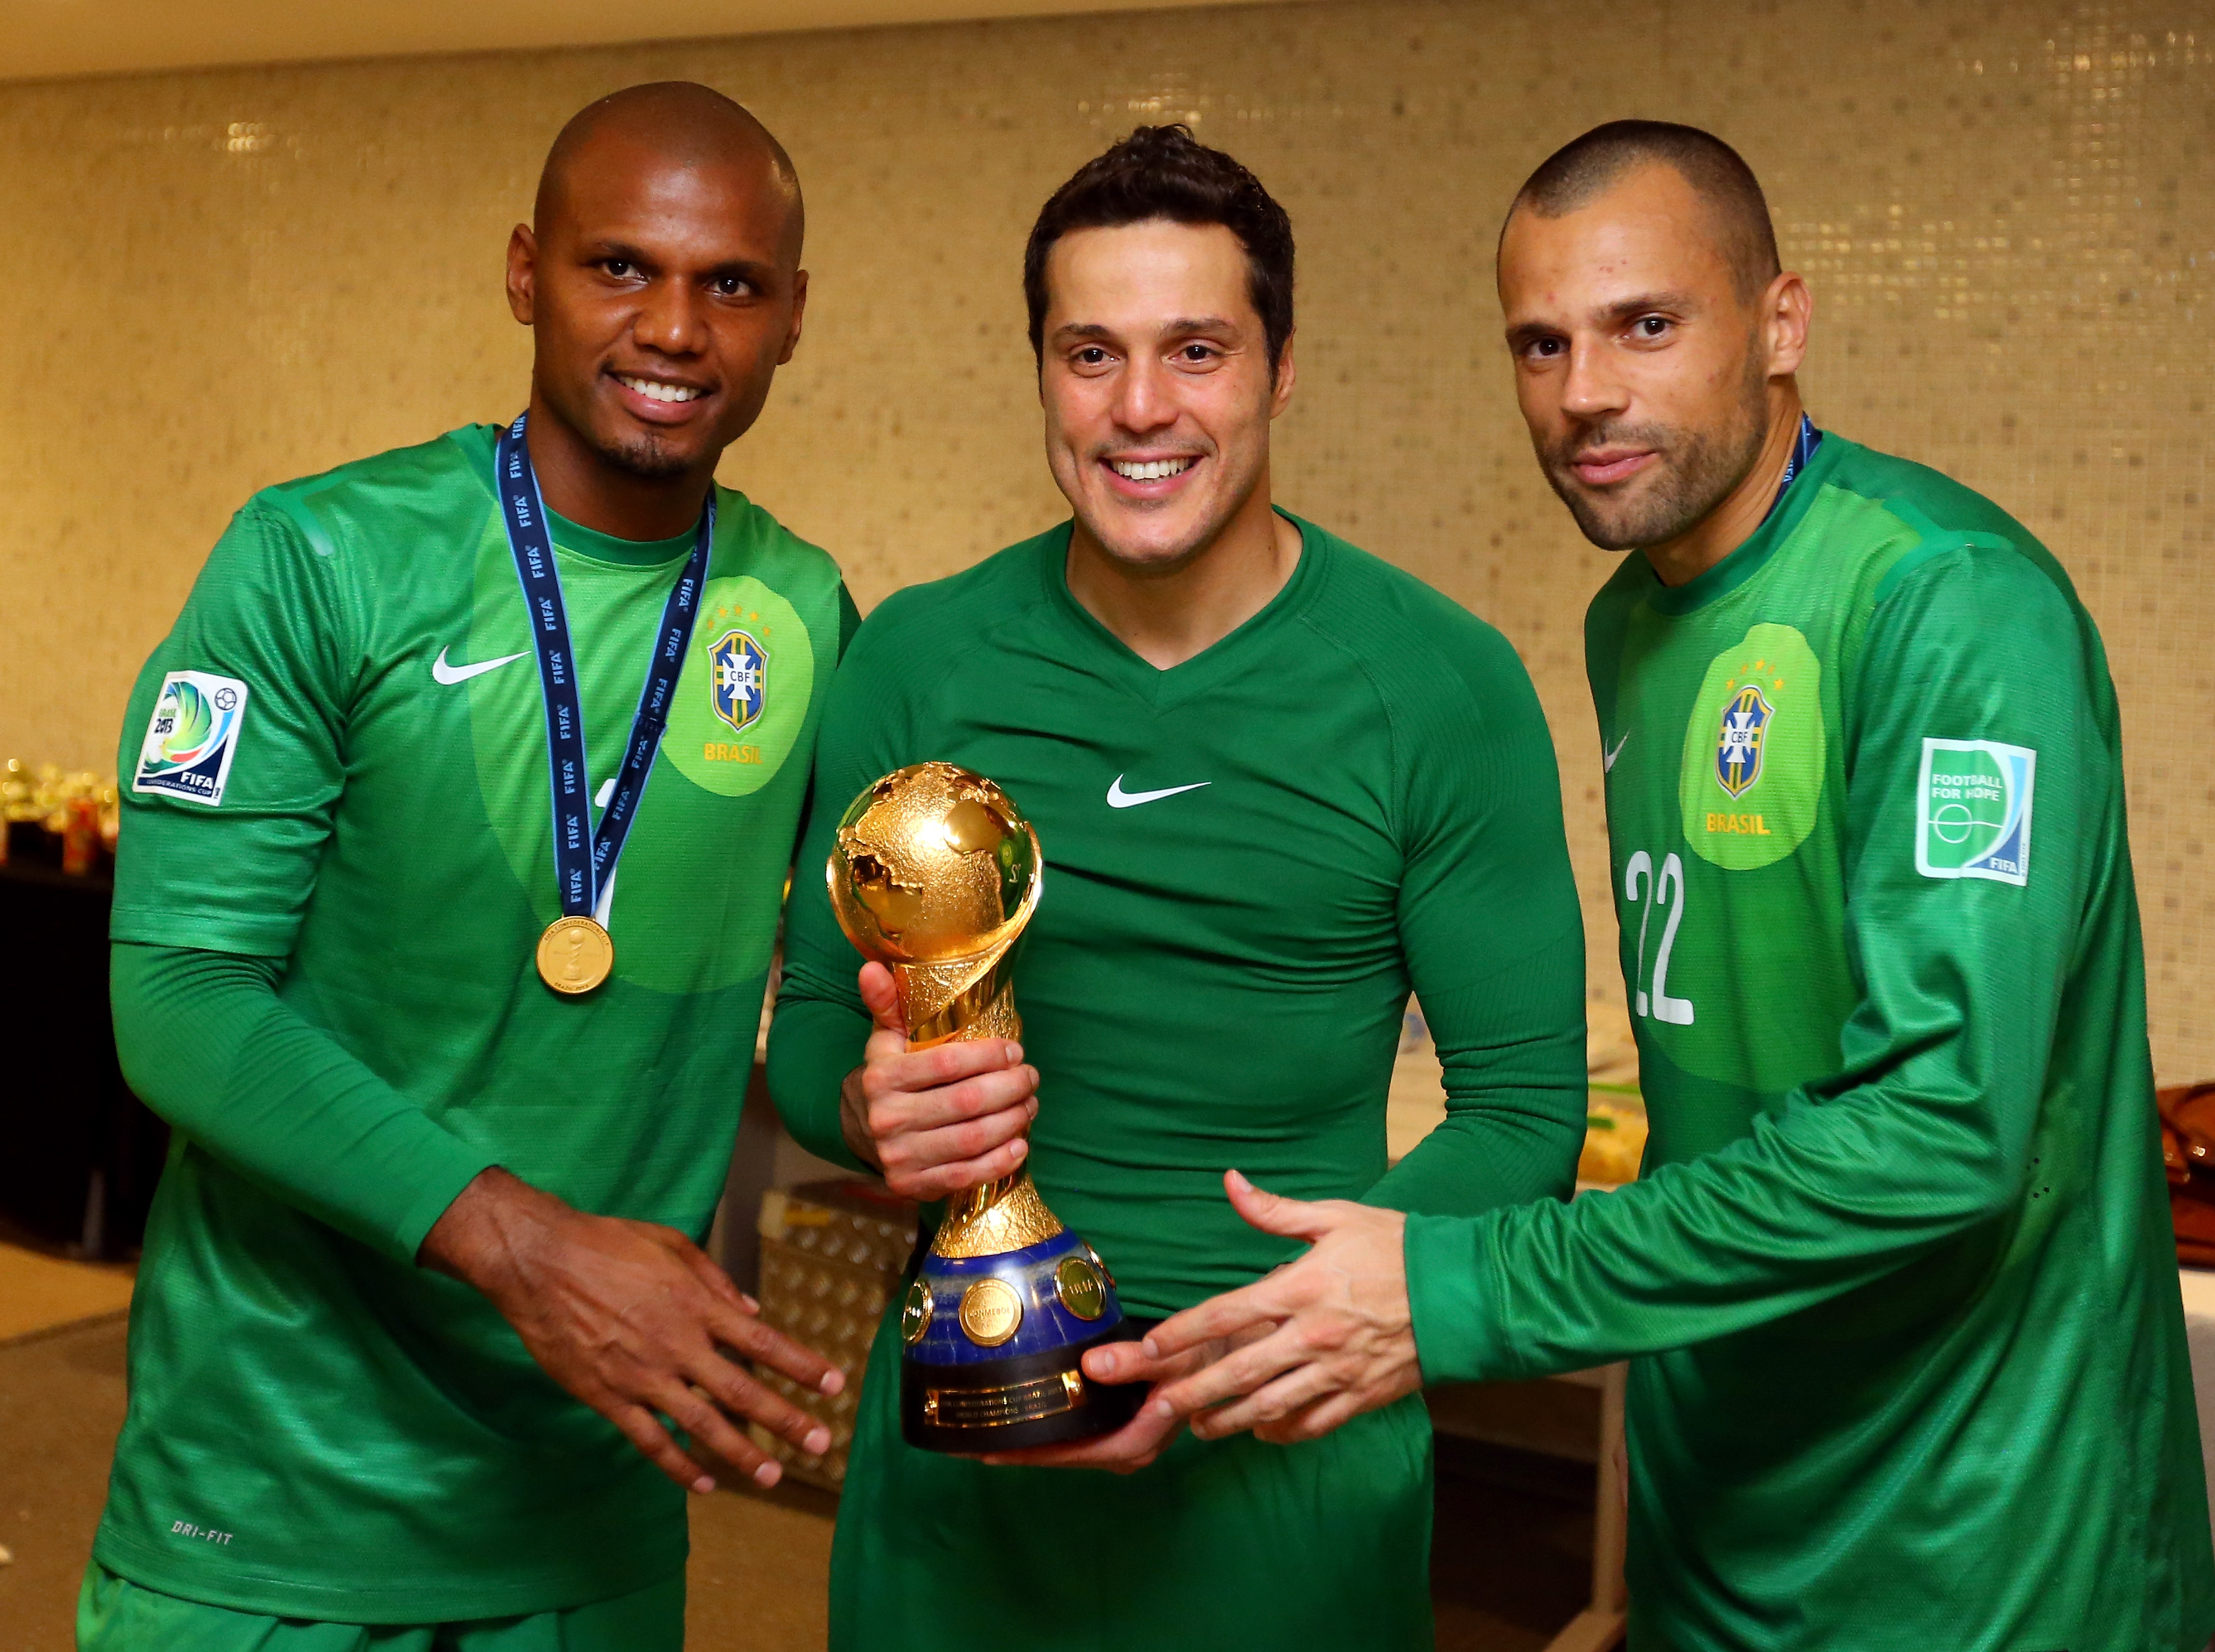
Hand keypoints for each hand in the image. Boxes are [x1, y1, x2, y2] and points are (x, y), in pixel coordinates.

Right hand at [420, 1166, 844, 1493]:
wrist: (538, 1262)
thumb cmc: (606, 1243)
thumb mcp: (670, 1244)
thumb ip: (716, 1280)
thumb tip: (753, 1314)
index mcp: (696, 1304)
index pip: (763, 1343)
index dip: (802, 1366)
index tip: (834, 1384)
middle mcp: (677, 1345)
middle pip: (743, 1392)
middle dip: (786, 1420)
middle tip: (819, 1443)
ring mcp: (642, 1376)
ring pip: (701, 1426)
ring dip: (740, 1454)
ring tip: (770, 1476)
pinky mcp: (607, 1397)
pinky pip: (649, 1441)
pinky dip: (677, 1466)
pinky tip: (702, 1484)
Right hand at [838, 961, 1038, 1199]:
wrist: (862, 1130)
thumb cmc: (889, 1076)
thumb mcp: (886, 1038)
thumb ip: (887, 1004)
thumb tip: (872, 966)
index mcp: (881, 1077)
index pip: (946, 1063)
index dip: (989, 1056)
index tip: (1015, 1050)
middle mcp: (886, 1119)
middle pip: (966, 1103)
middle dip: (1010, 1088)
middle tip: (1031, 1077)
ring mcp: (898, 1157)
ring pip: (971, 1140)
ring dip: (1012, 1122)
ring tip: (1031, 1105)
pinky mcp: (912, 1186)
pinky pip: (965, 1176)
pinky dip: (999, 1162)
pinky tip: (1020, 1145)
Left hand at [966, 1333, 1239, 1473]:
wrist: (1230, 1357)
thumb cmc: (1203, 1357)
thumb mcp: (1174, 1356)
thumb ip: (1135, 1361)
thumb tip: (1091, 1365)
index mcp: (1136, 1443)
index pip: (1070, 1454)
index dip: (1028, 1452)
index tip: (988, 1448)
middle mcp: (1127, 1451)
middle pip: (1062, 1457)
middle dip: (1019, 1450)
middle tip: (969, 1442)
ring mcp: (1124, 1441)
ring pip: (1068, 1448)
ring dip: (1032, 1442)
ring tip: (986, 1431)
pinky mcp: (1122, 1427)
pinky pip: (1077, 1436)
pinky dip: (1051, 1429)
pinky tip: (1026, 1416)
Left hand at [1143, 1170, 1418, 1444]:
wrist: (1464, 1291)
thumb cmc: (1398, 1247)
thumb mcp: (1335, 1217)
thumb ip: (1275, 1210)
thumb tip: (1231, 1182)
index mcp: (1302, 1288)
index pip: (1225, 1314)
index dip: (1181, 1333)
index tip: (1148, 1348)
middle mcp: (1313, 1336)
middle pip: (1237, 1373)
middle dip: (1189, 1393)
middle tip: (1154, 1409)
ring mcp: (1337, 1372)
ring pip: (1268, 1408)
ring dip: (1226, 1420)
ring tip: (1197, 1425)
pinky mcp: (1362, 1397)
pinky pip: (1311, 1424)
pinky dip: (1280, 1431)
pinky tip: (1259, 1430)